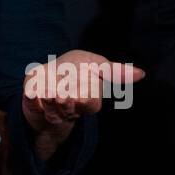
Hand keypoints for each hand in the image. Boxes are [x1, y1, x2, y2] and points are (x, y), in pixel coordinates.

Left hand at [21, 49, 143, 160]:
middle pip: (72, 108)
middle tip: (62, 94)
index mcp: (86, 99)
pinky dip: (32, 99)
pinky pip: (32, 105)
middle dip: (67, 101)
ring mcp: (50, 107)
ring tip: (48, 93)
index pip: (92, 103)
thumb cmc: (73, 70)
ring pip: (53, 110)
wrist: (45, 79)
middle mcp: (69, 107)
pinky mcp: (32, 104)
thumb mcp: (95, 64)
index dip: (87, 98)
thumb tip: (142, 73)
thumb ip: (113, 70)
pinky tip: (32, 93)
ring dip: (50, 100)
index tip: (82, 90)